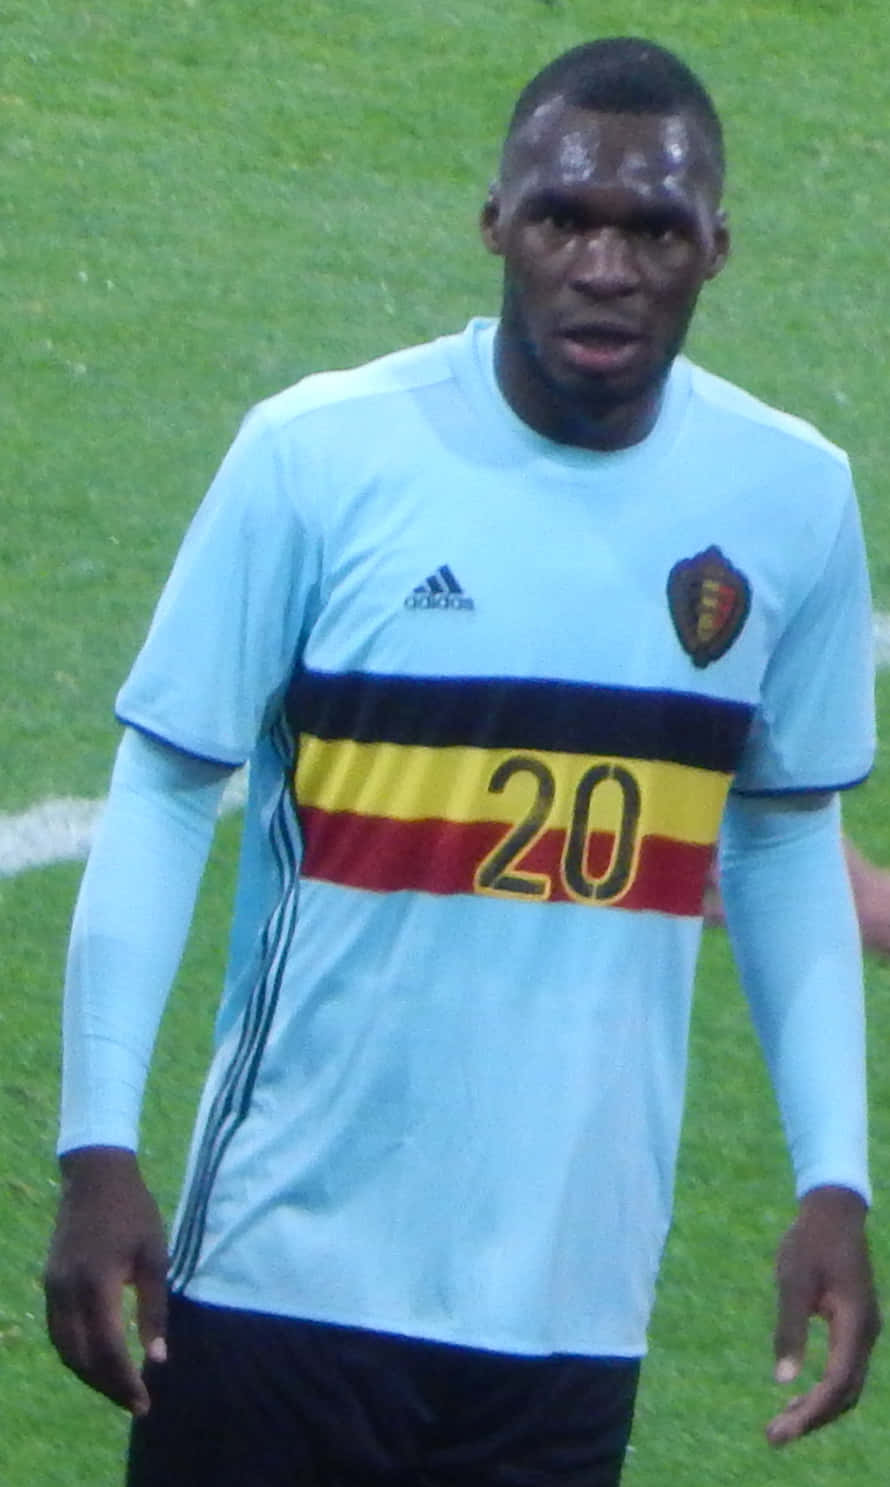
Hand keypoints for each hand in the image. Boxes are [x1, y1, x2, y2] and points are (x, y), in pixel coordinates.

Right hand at [44, 1146, 168, 1415]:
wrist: (95, 1176)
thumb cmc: (134, 1213)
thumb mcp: (155, 1257)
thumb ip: (154, 1309)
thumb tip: (157, 1358)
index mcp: (97, 1284)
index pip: (107, 1349)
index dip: (124, 1381)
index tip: (145, 1402)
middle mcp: (67, 1292)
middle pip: (81, 1358)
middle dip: (107, 1386)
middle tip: (135, 1402)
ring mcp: (53, 1288)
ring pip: (64, 1349)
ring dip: (89, 1375)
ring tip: (118, 1388)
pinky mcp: (49, 1283)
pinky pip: (58, 1332)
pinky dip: (76, 1354)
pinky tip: (98, 1360)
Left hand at [767, 1184, 879, 1445]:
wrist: (833, 1212)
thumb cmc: (809, 1242)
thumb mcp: (792, 1281)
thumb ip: (789, 1329)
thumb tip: (781, 1378)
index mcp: (854, 1324)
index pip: (836, 1385)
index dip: (810, 1414)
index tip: (781, 1432)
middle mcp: (866, 1334)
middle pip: (845, 1394)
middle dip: (812, 1419)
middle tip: (774, 1436)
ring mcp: (864, 1331)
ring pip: (847, 1386)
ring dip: (818, 1408)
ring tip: (782, 1422)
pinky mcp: (855, 1327)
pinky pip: (844, 1371)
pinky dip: (823, 1390)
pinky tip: (795, 1393)